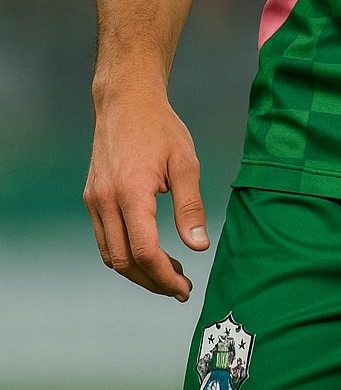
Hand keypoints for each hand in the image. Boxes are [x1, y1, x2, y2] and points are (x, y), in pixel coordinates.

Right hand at [84, 85, 208, 300]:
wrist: (126, 101)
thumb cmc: (160, 127)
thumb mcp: (186, 163)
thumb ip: (191, 207)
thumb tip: (199, 246)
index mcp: (131, 192)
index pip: (143, 251)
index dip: (164, 276)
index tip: (184, 287)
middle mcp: (105, 200)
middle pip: (123, 262)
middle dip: (152, 281)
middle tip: (180, 288)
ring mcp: (94, 200)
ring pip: (109, 255)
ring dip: (137, 272)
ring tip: (169, 274)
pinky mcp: (92, 198)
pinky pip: (104, 238)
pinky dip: (125, 254)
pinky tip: (149, 252)